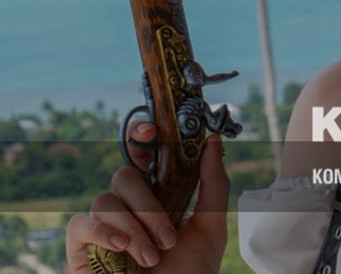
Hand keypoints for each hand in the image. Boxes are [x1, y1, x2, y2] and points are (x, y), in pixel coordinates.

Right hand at [65, 121, 228, 272]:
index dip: (141, 134)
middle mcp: (127, 204)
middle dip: (149, 206)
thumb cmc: (190, 272)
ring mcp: (103, 223)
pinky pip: (80, 223)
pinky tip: (122, 248)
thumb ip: (213, 184)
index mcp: (157, 193)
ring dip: (135, 228)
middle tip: (169, 238)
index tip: (153, 129)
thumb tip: (213, 141)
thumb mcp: (211, 227)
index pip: (142, 153)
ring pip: (105, 199)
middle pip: (124, 175)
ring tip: (152, 256)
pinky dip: (104, 232)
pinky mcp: (80, 246)